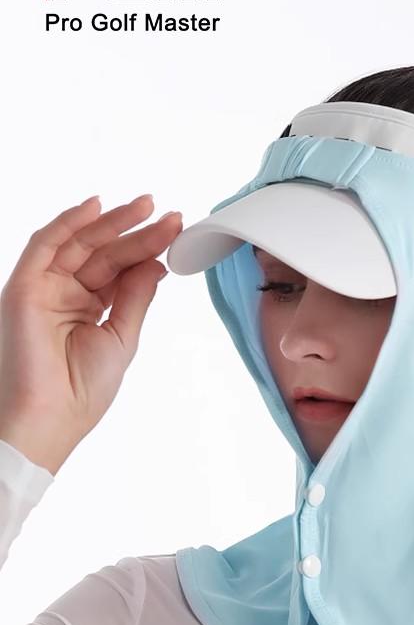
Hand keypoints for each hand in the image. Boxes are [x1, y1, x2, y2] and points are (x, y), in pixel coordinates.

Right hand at [0, 194, 181, 474]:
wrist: (52, 416)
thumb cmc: (82, 390)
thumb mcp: (122, 337)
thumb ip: (135, 297)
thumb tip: (155, 263)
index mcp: (90, 308)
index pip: (122, 269)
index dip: (149, 249)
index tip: (177, 232)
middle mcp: (66, 294)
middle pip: (106, 253)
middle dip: (139, 233)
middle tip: (170, 217)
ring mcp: (45, 288)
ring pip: (81, 243)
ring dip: (112, 222)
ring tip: (146, 207)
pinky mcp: (25, 286)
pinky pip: (45, 245)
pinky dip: (70, 223)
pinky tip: (97, 207)